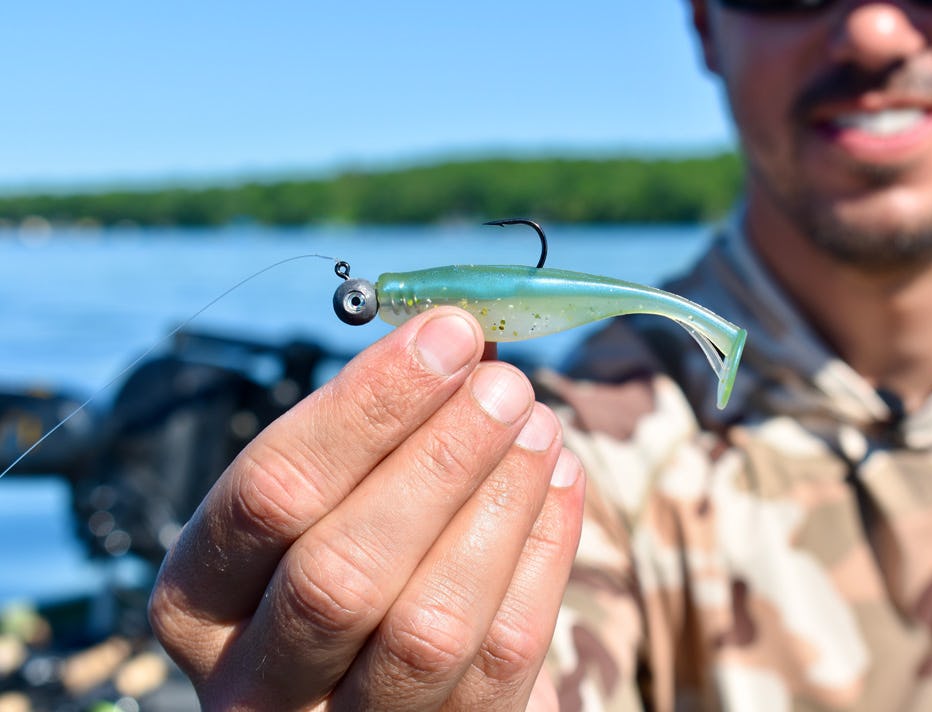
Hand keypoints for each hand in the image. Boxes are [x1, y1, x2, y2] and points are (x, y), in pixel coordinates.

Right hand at [148, 307, 583, 709]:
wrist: (371, 680)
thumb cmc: (337, 555)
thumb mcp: (316, 504)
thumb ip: (366, 436)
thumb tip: (459, 344)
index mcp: (199, 601)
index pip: (271, 493)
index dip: (366, 407)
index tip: (446, 334)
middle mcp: (255, 682)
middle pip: (342, 572)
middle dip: (438, 460)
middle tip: (504, 384)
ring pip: (428, 629)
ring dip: (498, 507)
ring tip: (539, 425)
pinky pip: (501, 659)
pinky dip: (543, 557)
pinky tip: (558, 481)